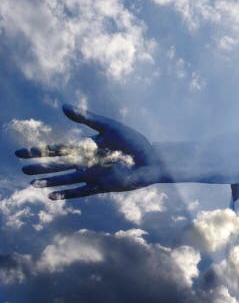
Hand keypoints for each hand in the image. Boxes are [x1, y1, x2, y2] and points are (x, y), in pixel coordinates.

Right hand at [15, 104, 163, 199]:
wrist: (152, 158)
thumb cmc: (133, 141)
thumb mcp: (109, 126)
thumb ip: (87, 118)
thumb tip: (63, 106)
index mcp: (87, 146)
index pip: (59, 149)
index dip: (41, 150)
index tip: (22, 151)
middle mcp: (87, 162)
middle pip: (59, 165)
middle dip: (41, 167)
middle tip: (22, 168)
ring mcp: (94, 175)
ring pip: (66, 179)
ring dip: (50, 181)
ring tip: (32, 184)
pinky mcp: (102, 186)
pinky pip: (81, 191)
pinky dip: (67, 194)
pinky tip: (51, 196)